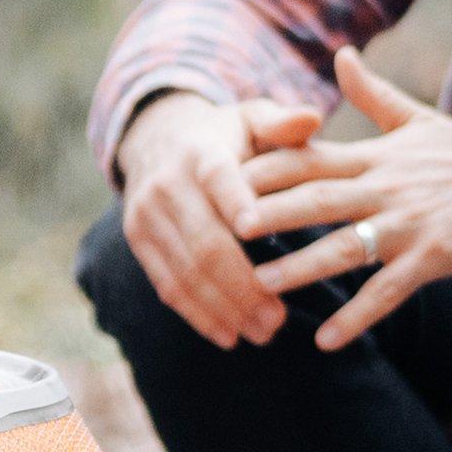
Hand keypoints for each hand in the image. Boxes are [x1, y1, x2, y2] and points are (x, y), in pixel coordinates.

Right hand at [115, 89, 334, 348]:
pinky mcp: (139, 241)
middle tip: (280, 319)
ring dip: (225, 308)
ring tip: (264, 333)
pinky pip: (167, 285)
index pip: (219, 179)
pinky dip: (198, 314)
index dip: (236, 205)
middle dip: (243, 285)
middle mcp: (166, 183)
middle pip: (204, 241)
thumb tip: (312, 117)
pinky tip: (229, 335)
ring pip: (185, 271)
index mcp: (201, 152)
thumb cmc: (226, 135)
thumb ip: (283, 125)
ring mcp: (147, 215)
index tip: (260, 233)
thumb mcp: (252, 119)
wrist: (159, 138)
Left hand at [240, 47, 451, 351]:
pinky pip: (390, 289)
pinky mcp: (437, 254)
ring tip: (259, 284)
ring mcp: (410, 222)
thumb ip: (371, 94)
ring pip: (345, 246)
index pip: (309, 158)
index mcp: (376, 156)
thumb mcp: (416, 120)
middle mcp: (386, 186)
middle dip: (268, 212)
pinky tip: (329, 340)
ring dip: (300, 267)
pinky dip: (359, 314)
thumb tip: (340, 53)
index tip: (219, 177)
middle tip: (219, 227)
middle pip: (316, 198)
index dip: (264, 168)